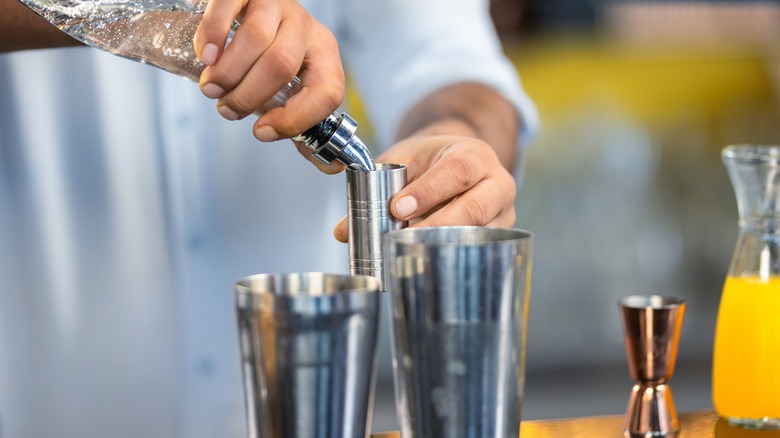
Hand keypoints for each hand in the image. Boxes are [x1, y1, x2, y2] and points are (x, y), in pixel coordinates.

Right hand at [193, 0, 344, 141]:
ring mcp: (277, 4)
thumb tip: (331, 167)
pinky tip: (205, 56)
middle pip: (281, 65)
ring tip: (211, 88)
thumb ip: (305, 125)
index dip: (295, 118)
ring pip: (256, 39)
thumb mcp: (294, 89)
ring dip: (228, 72)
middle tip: (226, 109)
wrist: (253, 9)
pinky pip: (229, 7)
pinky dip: (213, 35)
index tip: (261, 131)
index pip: (326, 92)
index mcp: (325, 57)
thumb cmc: (273, 57)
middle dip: (248, 96)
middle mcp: (306, 28)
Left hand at [333, 134, 516, 241]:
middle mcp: (497, 183)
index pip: (457, 171)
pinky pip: (478, 251)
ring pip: (479, 234)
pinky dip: (451, 258)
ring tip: (410, 255)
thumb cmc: (430, 161)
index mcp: (475, 155)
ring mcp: (503, 213)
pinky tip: (427, 266)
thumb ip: (375, 188)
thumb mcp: (402, 162)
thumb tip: (343, 231)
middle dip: (437, 225)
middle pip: (475, 207)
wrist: (457, 161)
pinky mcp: (498, 237)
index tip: (398, 208)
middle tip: (402, 237)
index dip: (428, 192)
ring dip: (443, 246)